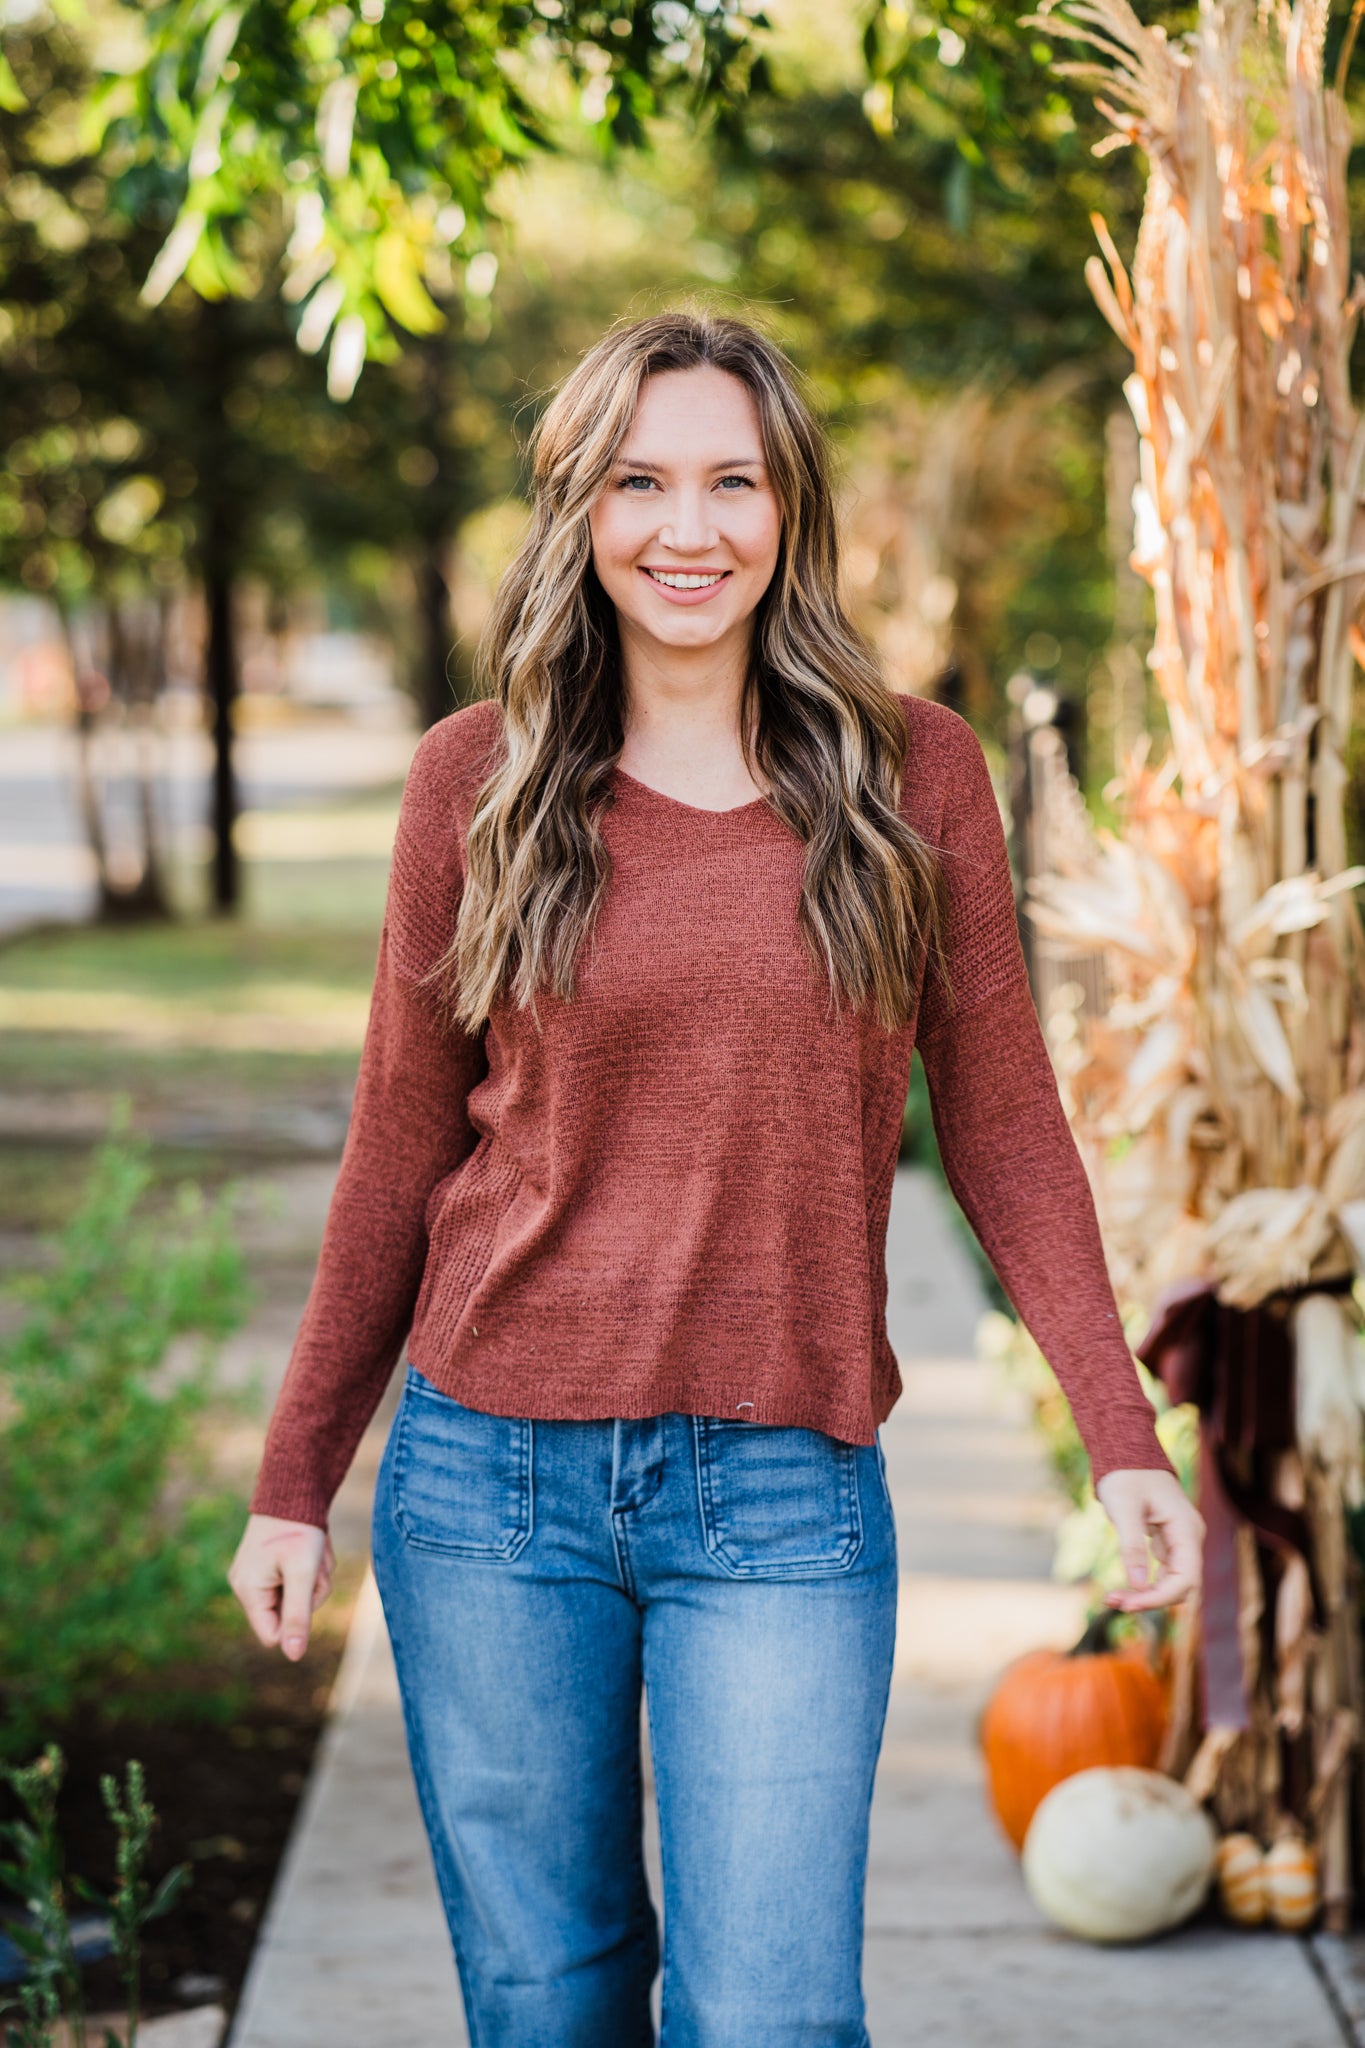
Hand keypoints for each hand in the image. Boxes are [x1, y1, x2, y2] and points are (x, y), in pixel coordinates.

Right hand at [228, 1514, 335, 1659]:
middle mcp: (247, 1586)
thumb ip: (297, 1616)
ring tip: (316, 1552)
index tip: (308, 1592)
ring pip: (297, 1598)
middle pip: (288, 1615)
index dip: (296, 1622)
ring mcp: (258, 1575)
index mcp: (248, 1591)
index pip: (272, 1635)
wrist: (295, 1489)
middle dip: (310, 1593)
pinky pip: (296, 1581)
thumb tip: (293, 1656)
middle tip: (315, 1566)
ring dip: (315, 1578)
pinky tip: (313, 1548)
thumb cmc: (298, 1529)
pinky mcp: (271, 1566)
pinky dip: (311, 1569)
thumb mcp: (302, 1574)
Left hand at [1094, 1468, 1203, 1611]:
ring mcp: (1181, 1541)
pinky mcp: (1168, 1543)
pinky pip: (1163, 1572)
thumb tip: (1138, 1585)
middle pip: (1181, 1586)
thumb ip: (1132, 1546)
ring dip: (1146, 1595)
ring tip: (1113, 1599)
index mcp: (1186, 1529)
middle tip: (1114, 1601)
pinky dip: (1144, 1583)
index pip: (1186, 1579)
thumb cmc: (1126, 1475)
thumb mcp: (1124, 1508)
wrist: (1127, 1453)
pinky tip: (1123, 1588)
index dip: (1160, 1598)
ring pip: (1172, 1582)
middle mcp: (1190, 1538)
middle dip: (1150, 1599)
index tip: (1129, 1604)